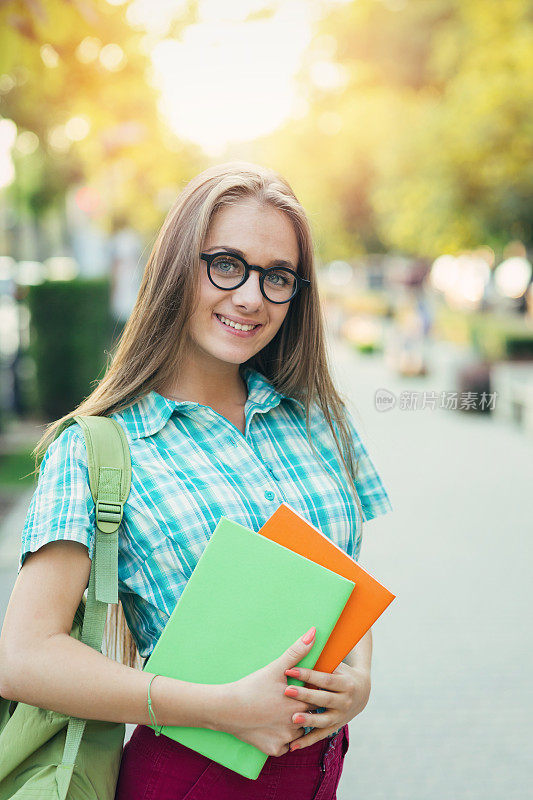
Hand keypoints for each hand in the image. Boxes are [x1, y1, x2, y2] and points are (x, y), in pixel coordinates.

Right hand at [218, 627, 319, 756]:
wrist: (226, 708)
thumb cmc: (252, 686)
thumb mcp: (275, 668)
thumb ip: (297, 651)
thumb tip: (313, 632)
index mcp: (300, 704)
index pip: (316, 699)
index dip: (309, 693)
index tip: (299, 688)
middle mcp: (296, 725)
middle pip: (309, 717)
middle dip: (302, 709)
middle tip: (287, 701)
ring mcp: (285, 739)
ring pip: (298, 732)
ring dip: (294, 725)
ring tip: (280, 713)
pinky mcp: (274, 750)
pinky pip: (286, 746)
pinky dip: (282, 738)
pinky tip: (273, 727)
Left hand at [283, 662, 370, 749]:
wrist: (362, 691)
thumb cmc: (342, 673)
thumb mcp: (337, 665)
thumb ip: (323, 661)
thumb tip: (306, 641)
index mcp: (346, 684)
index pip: (325, 679)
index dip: (308, 674)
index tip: (289, 670)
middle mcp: (346, 702)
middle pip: (324, 699)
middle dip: (305, 695)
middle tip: (287, 691)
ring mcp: (342, 716)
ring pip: (324, 720)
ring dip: (308, 720)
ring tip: (293, 719)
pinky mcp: (336, 726)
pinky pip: (320, 735)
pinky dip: (307, 741)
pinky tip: (292, 746)